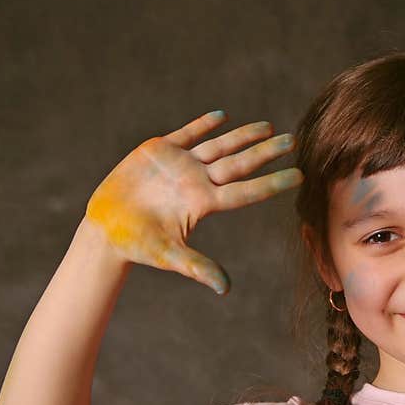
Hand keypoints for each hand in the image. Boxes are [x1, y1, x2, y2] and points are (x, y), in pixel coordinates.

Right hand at [84, 110, 302, 294]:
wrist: (105, 230)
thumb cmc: (137, 246)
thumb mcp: (169, 256)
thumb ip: (198, 267)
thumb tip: (225, 289)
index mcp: (204, 203)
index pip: (247, 191)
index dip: (273, 183)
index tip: (299, 176)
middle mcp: (198, 182)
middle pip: (240, 164)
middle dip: (266, 152)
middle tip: (294, 140)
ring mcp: (180, 165)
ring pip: (219, 146)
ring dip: (243, 136)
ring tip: (268, 127)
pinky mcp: (159, 152)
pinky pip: (187, 134)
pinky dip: (203, 124)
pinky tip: (222, 116)